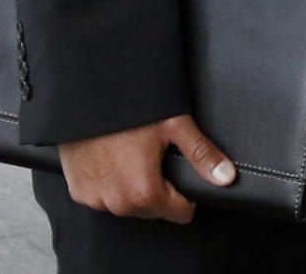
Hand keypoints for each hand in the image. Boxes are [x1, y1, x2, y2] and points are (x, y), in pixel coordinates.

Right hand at [59, 115, 235, 221]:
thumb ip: (201, 153)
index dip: (186, 193)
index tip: (179, 170)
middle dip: (157, 187)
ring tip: (130, 151)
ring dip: (131, 186)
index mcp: (144, 192)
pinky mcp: (78, 190)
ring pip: (127, 204)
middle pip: (153, 209)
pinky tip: (109, 156)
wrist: (87, 92)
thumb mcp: (173, 123)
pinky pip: (101, 196)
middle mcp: (118, 203)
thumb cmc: (130, 104)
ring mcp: (95, 198)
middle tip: (152, 153)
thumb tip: (227, 177)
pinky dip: (108, 182)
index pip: (180, 213)